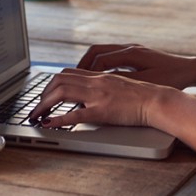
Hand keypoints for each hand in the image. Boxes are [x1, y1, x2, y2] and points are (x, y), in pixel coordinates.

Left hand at [27, 68, 170, 128]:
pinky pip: (74, 114)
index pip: (69, 72)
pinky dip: (57, 119)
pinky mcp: (102, 111)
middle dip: (43, 93)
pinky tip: (49, 124)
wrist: (159, 101)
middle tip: (37, 107)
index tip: (46, 94)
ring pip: (61, 92)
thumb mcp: (121, 86)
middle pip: (59, 79)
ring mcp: (98, 95)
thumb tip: (90, 99)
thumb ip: (104, 88)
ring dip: (44, 104)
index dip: (53, 82)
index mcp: (101, 76)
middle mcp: (96, 82)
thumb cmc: (145, 97)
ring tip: (36, 115)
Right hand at [77, 43, 195, 88]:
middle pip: (96, 51)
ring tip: (80, 79)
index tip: (75, 83)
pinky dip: (101, 65)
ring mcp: (133, 50)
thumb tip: (103, 86)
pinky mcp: (136, 55)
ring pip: (103, 52)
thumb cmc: (173, 78)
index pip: (100, 59)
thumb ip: (125, 83)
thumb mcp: (148, 83)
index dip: (85, 72)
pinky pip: (111, 56)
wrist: (192, 70)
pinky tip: (99, 78)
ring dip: (90, 64)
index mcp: (131, 54)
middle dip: (82, 64)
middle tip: (70, 78)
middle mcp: (130, 48)